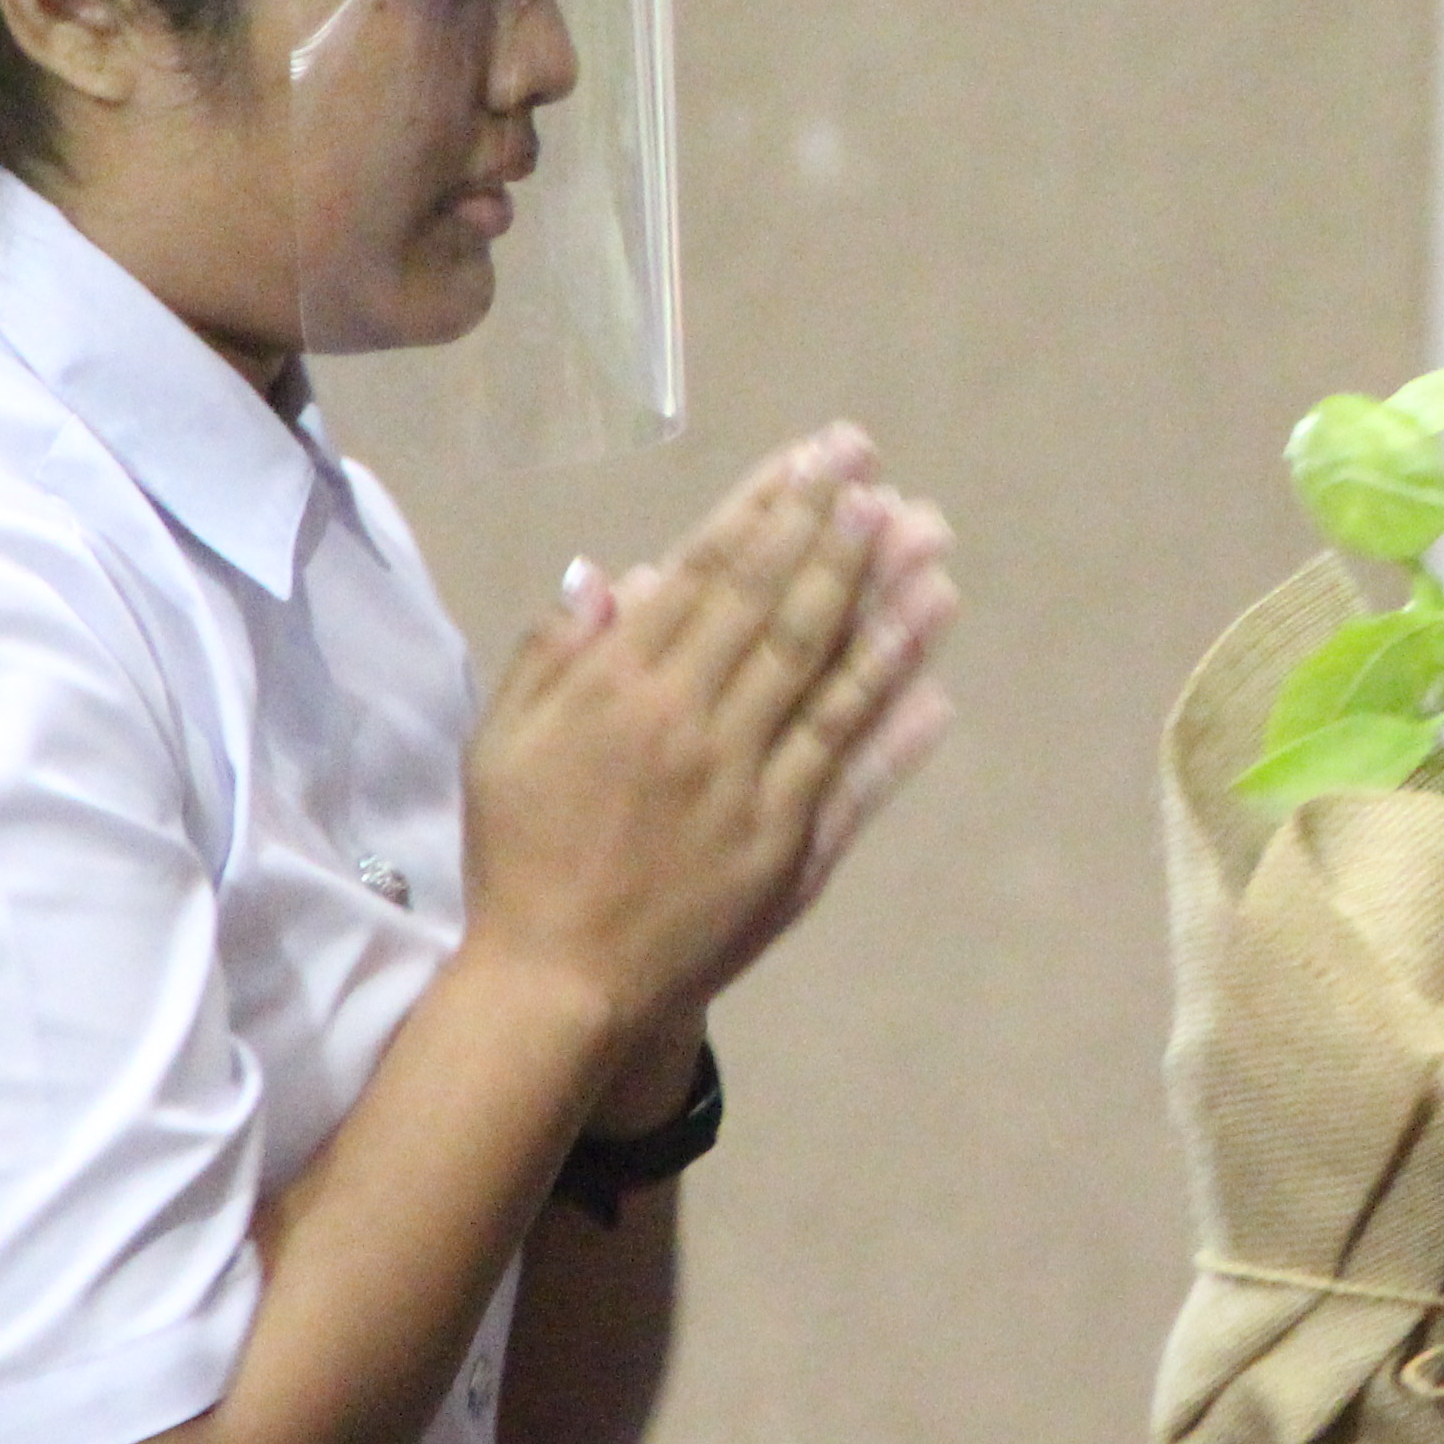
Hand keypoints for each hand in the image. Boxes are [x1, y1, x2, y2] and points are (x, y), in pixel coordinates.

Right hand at [459, 429, 958, 1050]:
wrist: (556, 985)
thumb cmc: (521, 856)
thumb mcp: (503, 742)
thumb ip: (554, 655)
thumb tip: (612, 571)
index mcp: (621, 688)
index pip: (709, 575)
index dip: (766, 508)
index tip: (812, 458)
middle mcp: (694, 725)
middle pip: (778, 608)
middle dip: (832, 530)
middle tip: (877, 470)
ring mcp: (749, 787)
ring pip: (829, 678)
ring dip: (884, 606)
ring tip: (930, 542)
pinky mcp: (787, 848)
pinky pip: (852, 773)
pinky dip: (897, 726)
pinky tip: (940, 679)